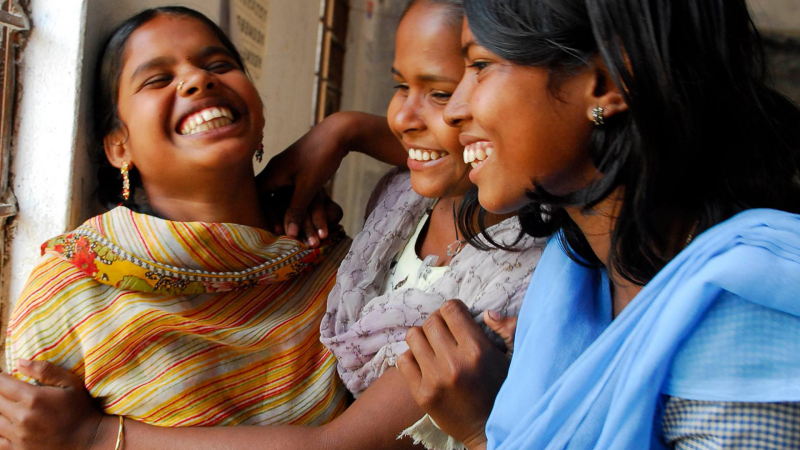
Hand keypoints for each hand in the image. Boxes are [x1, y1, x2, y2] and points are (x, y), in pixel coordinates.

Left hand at [0, 360, 105, 449]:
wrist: (88, 439)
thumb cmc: (80, 408)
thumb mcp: (70, 383)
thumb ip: (45, 370)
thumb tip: (19, 362)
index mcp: (33, 398)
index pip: (2, 383)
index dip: (2, 378)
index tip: (7, 377)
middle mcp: (22, 417)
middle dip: (1, 393)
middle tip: (10, 391)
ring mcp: (18, 436)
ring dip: (0, 411)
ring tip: (9, 407)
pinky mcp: (18, 449)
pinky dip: (0, 431)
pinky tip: (8, 424)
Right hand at [256, 113, 352, 238]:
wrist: (337, 133)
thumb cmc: (320, 157)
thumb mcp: (308, 187)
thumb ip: (296, 209)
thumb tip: (288, 233)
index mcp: (272, 173)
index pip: (258, 198)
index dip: (264, 215)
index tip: (274, 230)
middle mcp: (276, 171)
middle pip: (269, 198)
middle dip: (277, 216)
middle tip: (283, 231)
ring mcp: (287, 169)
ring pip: (283, 195)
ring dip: (290, 210)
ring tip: (295, 224)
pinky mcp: (299, 169)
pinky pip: (292, 189)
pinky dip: (297, 201)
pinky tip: (302, 209)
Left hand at [397, 300, 510, 449]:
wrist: (488, 429)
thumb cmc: (502, 389)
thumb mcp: (513, 357)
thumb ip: (508, 329)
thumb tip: (487, 313)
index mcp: (477, 349)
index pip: (450, 309)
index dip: (453, 310)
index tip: (456, 318)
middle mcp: (454, 363)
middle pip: (431, 321)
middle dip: (438, 322)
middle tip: (445, 333)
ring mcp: (435, 379)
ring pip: (414, 336)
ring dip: (423, 338)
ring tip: (433, 347)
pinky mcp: (422, 395)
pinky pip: (404, 360)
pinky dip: (412, 358)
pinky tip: (425, 363)